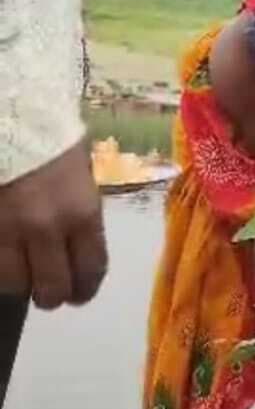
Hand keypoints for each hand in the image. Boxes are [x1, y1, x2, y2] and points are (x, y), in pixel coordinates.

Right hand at [0, 139, 106, 307]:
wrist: (8, 114)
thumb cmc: (46, 136)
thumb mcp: (78, 174)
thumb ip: (79, 215)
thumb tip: (76, 249)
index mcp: (81, 211)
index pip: (91, 270)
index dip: (86, 289)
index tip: (79, 294)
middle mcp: (46, 228)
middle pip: (53, 290)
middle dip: (52, 294)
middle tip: (46, 287)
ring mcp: (7, 231)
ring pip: (14, 284)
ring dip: (18, 280)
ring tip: (19, 266)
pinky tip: (3, 252)